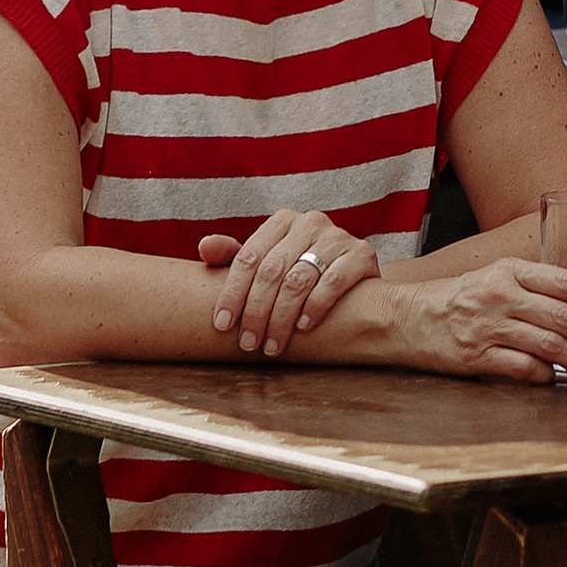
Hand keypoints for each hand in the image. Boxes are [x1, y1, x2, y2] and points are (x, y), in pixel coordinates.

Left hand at [198, 209, 378, 356]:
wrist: (355, 272)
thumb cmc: (300, 269)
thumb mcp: (268, 261)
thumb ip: (233, 255)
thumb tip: (204, 247)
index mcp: (282, 221)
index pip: (249, 257)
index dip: (232, 293)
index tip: (222, 325)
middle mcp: (310, 222)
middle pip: (272, 271)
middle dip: (256, 312)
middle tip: (248, 343)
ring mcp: (337, 236)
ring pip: (299, 280)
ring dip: (282, 317)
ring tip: (272, 345)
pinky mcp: (361, 253)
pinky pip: (333, 281)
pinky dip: (315, 306)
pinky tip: (303, 327)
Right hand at [366, 256, 566, 383]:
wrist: (405, 317)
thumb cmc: (456, 298)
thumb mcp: (495, 277)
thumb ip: (533, 287)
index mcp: (509, 270)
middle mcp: (500, 295)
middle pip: (565, 318)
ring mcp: (487, 327)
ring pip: (550, 346)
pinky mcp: (475, 357)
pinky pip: (523, 368)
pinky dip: (546, 376)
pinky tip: (556, 380)